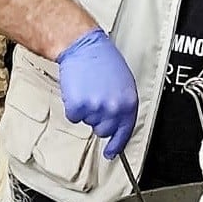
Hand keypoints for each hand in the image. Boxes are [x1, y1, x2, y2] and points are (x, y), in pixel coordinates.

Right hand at [56, 28, 138, 159]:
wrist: (84, 48)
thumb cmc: (104, 62)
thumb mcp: (125, 84)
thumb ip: (123, 105)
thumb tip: (119, 122)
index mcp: (129, 103)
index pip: (125, 132)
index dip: (117, 144)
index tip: (111, 153)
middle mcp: (114, 108)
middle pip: (104, 130)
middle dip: (99, 120)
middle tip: (96, 101)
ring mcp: (95, 109)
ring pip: (88, 122)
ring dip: (86, 111)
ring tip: (89, 91)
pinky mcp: (78, 107)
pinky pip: (74, 117)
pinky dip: (73, 107)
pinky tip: (78, 92)